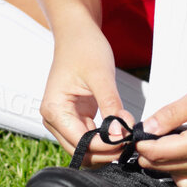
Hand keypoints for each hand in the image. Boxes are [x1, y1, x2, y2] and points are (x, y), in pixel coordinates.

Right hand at [39, 19, 133, 161]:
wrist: (77, 34)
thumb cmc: (85, 49)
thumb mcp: (101, 77)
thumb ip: (111, 106)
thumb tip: (120, 134)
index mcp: (54, 110)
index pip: (81, 142)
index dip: (106, 146)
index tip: (129, 140)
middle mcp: (54, 119)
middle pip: (81, 151)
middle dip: (107, 151)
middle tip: (133, 143)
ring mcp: (63, 120)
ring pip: (86, 148)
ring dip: (107, 148)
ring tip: (130, 137)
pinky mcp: (75, 118)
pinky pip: (90, 138)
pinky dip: (106, 139)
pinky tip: (123, 132)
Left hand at [132, 67, 186, 186]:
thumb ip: (173, 113)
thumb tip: (148, 127)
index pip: (161, 153)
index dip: (142, 145)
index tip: (134, 133)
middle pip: (165, 168)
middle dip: (147, 155)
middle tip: (141, 135)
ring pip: (175, 179)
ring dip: (161, 166)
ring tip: (156, 144)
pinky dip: (177, 172)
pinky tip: (174, 153)